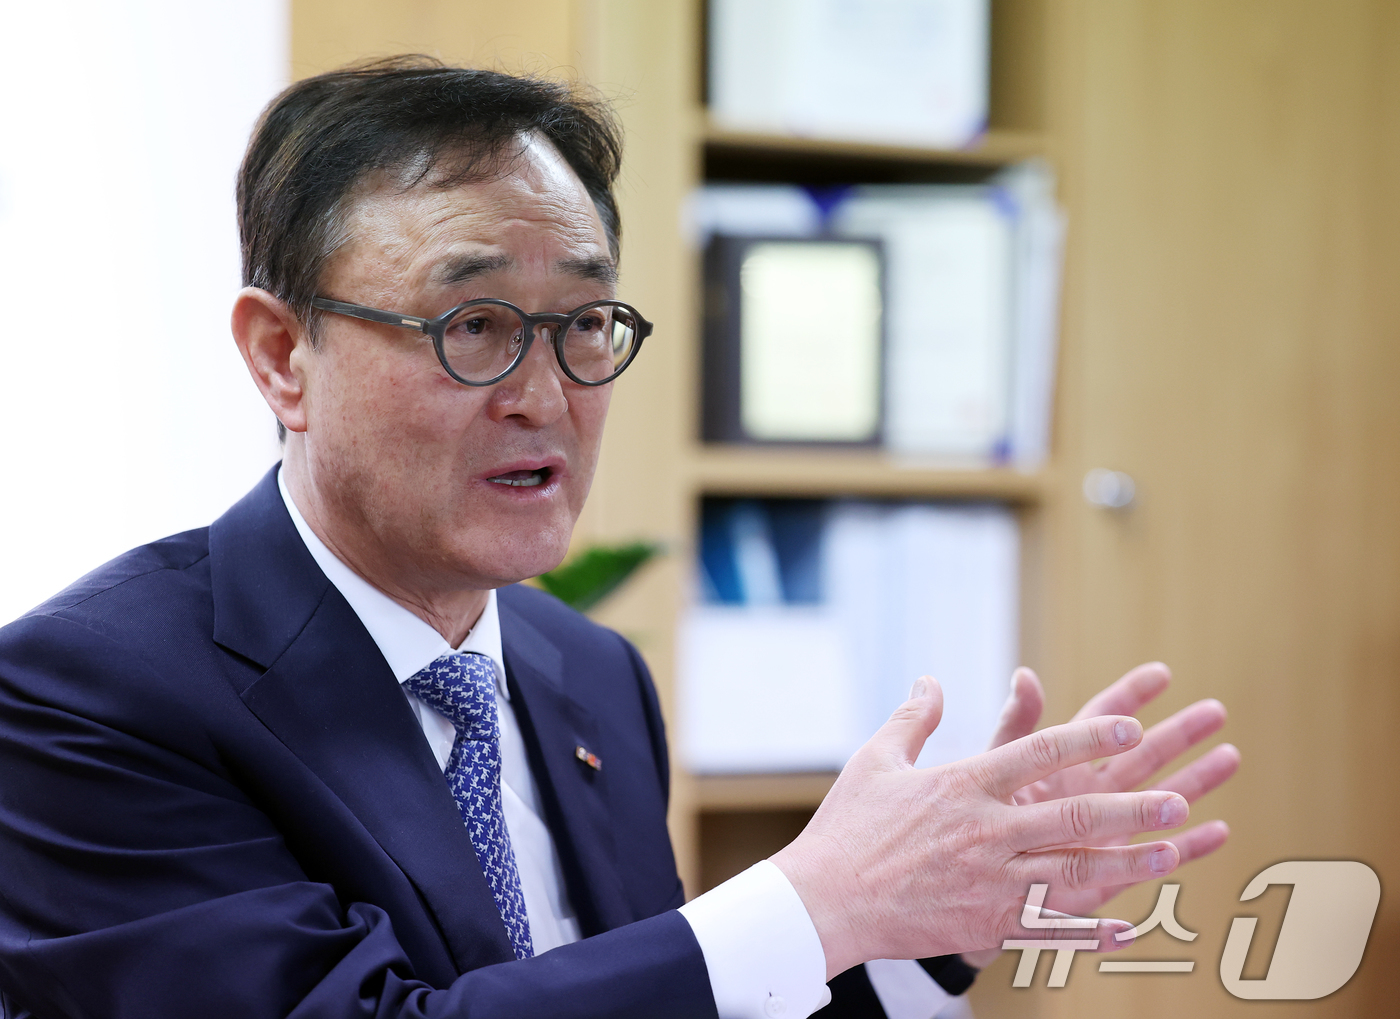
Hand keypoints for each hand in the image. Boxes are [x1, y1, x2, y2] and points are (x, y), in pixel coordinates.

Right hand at [770, 678, 1187, 979]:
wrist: (825, 900)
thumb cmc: (849, 827)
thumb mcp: (876, 759)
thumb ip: (914, 718)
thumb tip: (931, 680)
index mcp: (964, 784)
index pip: (1040, 750)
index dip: (1090, 736)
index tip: (1131, 724)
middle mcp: (986, 831)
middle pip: (1074, 816)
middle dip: (1132, 808)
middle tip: (1177, 800)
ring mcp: (990, 881)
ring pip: (1075, 872)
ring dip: (1128, 862)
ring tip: (1170, 852)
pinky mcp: (986, 923)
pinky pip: (1051, 928)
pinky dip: (1094, 930)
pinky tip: (1130, 927)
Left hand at [988, 662, 1238, 917]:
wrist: (972, 886)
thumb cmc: (977, 824)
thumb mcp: (994, 770)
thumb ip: (1015, 729)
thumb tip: (1024, 675)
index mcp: (1062, 762)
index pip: (1101, 720)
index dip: (1129, 695)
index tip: (1161, 672)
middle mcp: (1091, 793)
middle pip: (1142, 755)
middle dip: (1179, 733)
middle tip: (1215, 710)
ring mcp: (1106, 831)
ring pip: (1160, 799)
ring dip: (1195, 780)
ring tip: (1230, 756)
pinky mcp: (1112, 872)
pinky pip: (1158, 857)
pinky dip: (1190, 846)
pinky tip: (1221, 832)